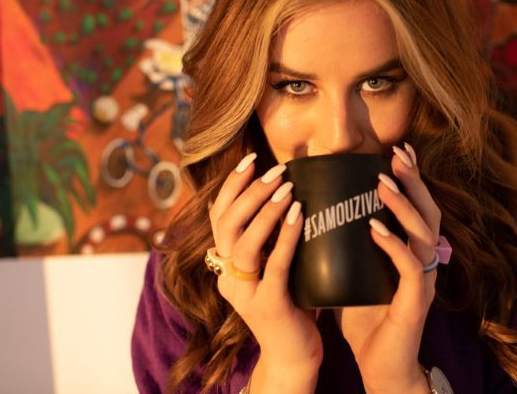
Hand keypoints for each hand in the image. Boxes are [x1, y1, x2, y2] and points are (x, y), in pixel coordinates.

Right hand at [208, 153, 322, 373]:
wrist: (295, 356)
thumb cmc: (292, 303)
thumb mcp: (276, 265)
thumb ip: (272, 237)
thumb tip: (291, 191)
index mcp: (226, 266)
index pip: (219, 218)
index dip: (231, 186)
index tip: (250, 159)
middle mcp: (228, 278)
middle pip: (225, 225)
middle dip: (249, 192)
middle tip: (276, 170)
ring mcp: (245, 294)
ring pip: (243, 244)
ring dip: (264, 211)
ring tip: (286, 187)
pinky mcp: (268, 306)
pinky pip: (274, 265)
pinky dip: (285, 236)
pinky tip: (298, 214)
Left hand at [336, 143, 439, 393]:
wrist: (380, 367)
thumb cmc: (365, 320)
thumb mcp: (354, 274)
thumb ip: (344, 248)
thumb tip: (313, 216)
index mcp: (411, 252)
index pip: (417, 207)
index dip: (411, 178)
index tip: (396, 149)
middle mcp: (423, 261)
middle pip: (428, 211)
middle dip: (414, 180)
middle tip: (398, 153)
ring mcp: (423, 281)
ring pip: (424, 234)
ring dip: (403, 206)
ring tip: (383, 183)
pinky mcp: (416, 302)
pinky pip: (410, 268)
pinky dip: (394, 246)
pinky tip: (375, 229)